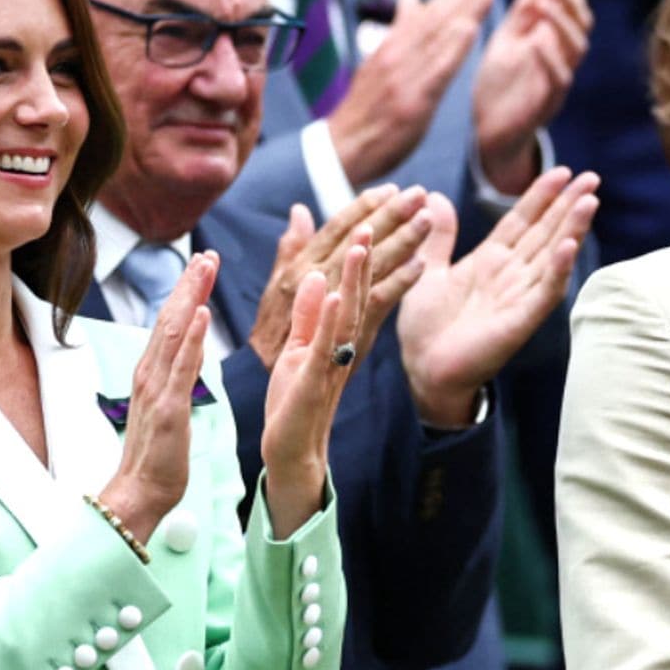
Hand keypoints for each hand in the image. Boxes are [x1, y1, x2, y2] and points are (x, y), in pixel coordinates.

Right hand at [100, 253, 217, 537]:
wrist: (138, 493)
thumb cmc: (156, 455)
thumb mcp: (168, 406)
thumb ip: (175, 376)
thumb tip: (188, 351)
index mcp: (153, 373)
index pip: (171, 323)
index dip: (186, 291)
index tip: (202, 264)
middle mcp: (150, 373)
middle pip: (171, 318)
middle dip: (189, 283)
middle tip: (208, 253)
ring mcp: (157, 389)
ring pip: (175, 332)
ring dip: (191, 296)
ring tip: (206, 267)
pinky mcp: (168, 408)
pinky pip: (181, 366)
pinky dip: (192, 337)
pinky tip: (203, 312)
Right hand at [246, 183, 432, 367]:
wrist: (269, 376)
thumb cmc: (273, 331)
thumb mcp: (276, 283)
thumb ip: (292, 246)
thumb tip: (300, 211)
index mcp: (302, 265)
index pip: (337, 227)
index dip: (363, 206)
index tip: (389, 189)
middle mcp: (316, 278)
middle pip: (358, 240)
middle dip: (390, 214)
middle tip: (417, 193)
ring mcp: (333, 303)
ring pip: (373, 265)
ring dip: (402, 240)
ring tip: (425, 220)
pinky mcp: (349, 328)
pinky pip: (378, 300)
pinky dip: (400, 281)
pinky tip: (420, 265)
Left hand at [261, 238, 370, 535]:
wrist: (290, 450)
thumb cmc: (293, 402)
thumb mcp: (298, 348)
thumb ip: (308, 313)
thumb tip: (319, 277)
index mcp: (335, 338)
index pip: (352, 290)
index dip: (360, 257)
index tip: (370, 219)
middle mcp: (341, 347)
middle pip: (358, 295)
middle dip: (367, 257)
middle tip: (379, 219)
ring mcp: (329, 363)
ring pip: (347, 315)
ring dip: (354, 279)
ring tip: (362, 245)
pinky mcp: (312, 379)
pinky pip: (324, 344)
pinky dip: (328, 318)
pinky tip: (333, 292)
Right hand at [327, 0, 500, 186]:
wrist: (342, 149)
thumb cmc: (367, 109)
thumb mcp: (380, 62)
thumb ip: (400, 31)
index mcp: (393, 45)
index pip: (430, 11)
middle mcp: (397, 54)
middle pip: (436, 17)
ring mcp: (404, 76)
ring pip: (437, 37)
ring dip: (463, 11)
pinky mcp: (412, 100)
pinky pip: (436, 70)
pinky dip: (453, 48)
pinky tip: (469, 30)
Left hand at [397, 166, 598, 426]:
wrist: (423, 370)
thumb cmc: (426, 327)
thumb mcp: (429, 270)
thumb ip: (440, 236)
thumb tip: (435, 196)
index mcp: (491, 261)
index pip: (522, 220)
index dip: (541, 196)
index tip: (561, 171)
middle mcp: (511, 275)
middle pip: (545, 232)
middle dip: (568, 204)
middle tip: (592, 177)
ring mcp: (518, 297)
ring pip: (551, 257)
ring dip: (571, 230)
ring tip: (589, 202)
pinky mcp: (519, 321)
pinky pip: (542, 293)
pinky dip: (557, 270)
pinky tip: (569, 248)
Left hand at [473, 0, 593, 194]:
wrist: (488, 133)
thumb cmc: (500, 85)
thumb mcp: (509, 40)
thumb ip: (525, 12)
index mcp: (554, 42)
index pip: (572, 7)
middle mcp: (563, 60)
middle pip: (582, 24)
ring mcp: (557, 82)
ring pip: (576, 49)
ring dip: (562, 23)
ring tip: (545, 3)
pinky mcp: (546, 105)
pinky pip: (558, 79)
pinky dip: (551, 57)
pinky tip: (539, 40)